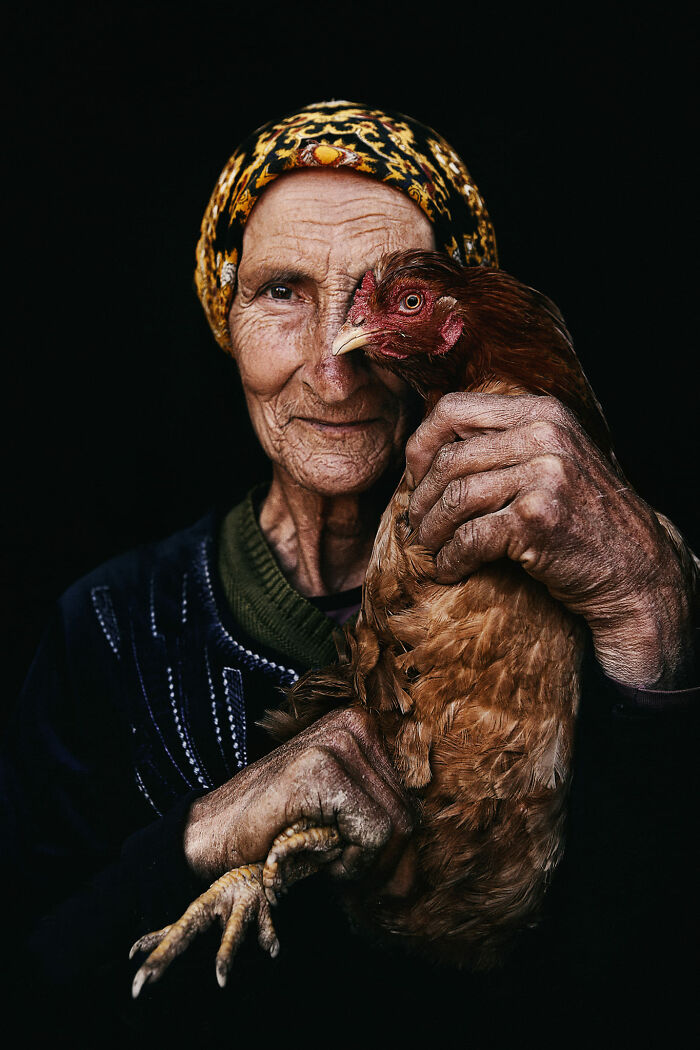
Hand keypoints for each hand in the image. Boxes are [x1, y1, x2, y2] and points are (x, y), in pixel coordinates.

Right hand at [183, 707, 413, 885]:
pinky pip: (372, 831)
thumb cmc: (278, 831)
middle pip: (408, 813)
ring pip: (395, 825)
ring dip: (363, 863)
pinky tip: (316, 853)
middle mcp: (355, 724)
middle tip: (340, 870)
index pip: (412, 798)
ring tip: (323, 858)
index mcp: (363, 728)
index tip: (364, 867)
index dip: (395, 848)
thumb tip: (419, 877)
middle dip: (381, 862)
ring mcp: (338, 741)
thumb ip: (383, 828)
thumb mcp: (340, 819)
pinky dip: (350, 861)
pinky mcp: (323, 767)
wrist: (212, 837)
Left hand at [405, 392, 697, 687]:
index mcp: (540, 412)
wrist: (634, 566)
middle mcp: (544, 435)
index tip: (414, 477)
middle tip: (417, 525)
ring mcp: (544, 475)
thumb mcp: (552, 458)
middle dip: (422, 498)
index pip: (453, 409)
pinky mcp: (538, 519)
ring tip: (431, 549)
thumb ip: (504, 442)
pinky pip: (470, 537)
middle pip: (448, 459)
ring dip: (432, 531)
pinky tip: (450, 569)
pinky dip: (451, 558)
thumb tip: (427, 448)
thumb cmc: (583, 516)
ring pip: (455, 498)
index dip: (421, 444)